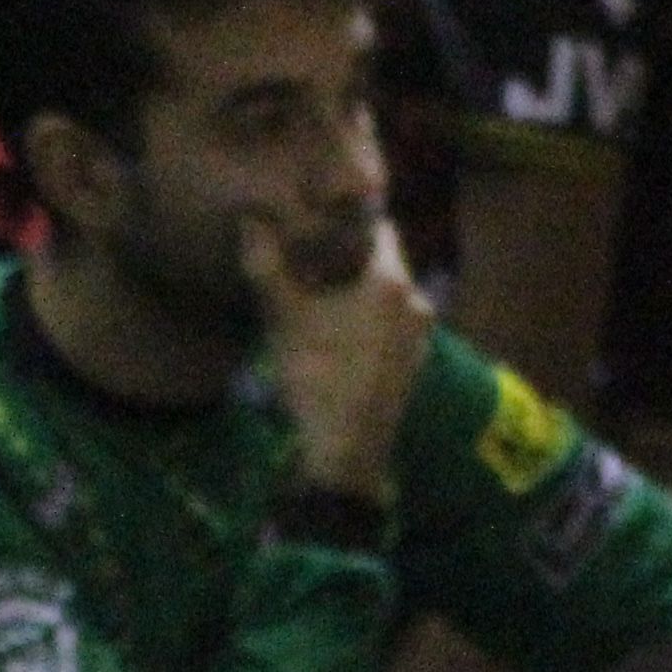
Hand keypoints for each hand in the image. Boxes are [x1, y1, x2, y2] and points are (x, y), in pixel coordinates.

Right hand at [244, 212, 435, 505]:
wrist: (346, 450)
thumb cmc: (316, 379)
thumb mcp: (283, 319)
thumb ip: (268, 267)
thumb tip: (252, 221)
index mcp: (388, 280)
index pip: (376, 225)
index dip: (346, 224)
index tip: (319, 230)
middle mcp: (415, 298)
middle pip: (383, 261)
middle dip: (350, 261)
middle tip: (313, 270)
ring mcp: (420, 332)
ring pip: (388, 296)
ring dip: (360, 295)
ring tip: (323, 309)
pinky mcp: (415, 361)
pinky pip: (392, 326)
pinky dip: (370, 324)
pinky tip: (340, 344)